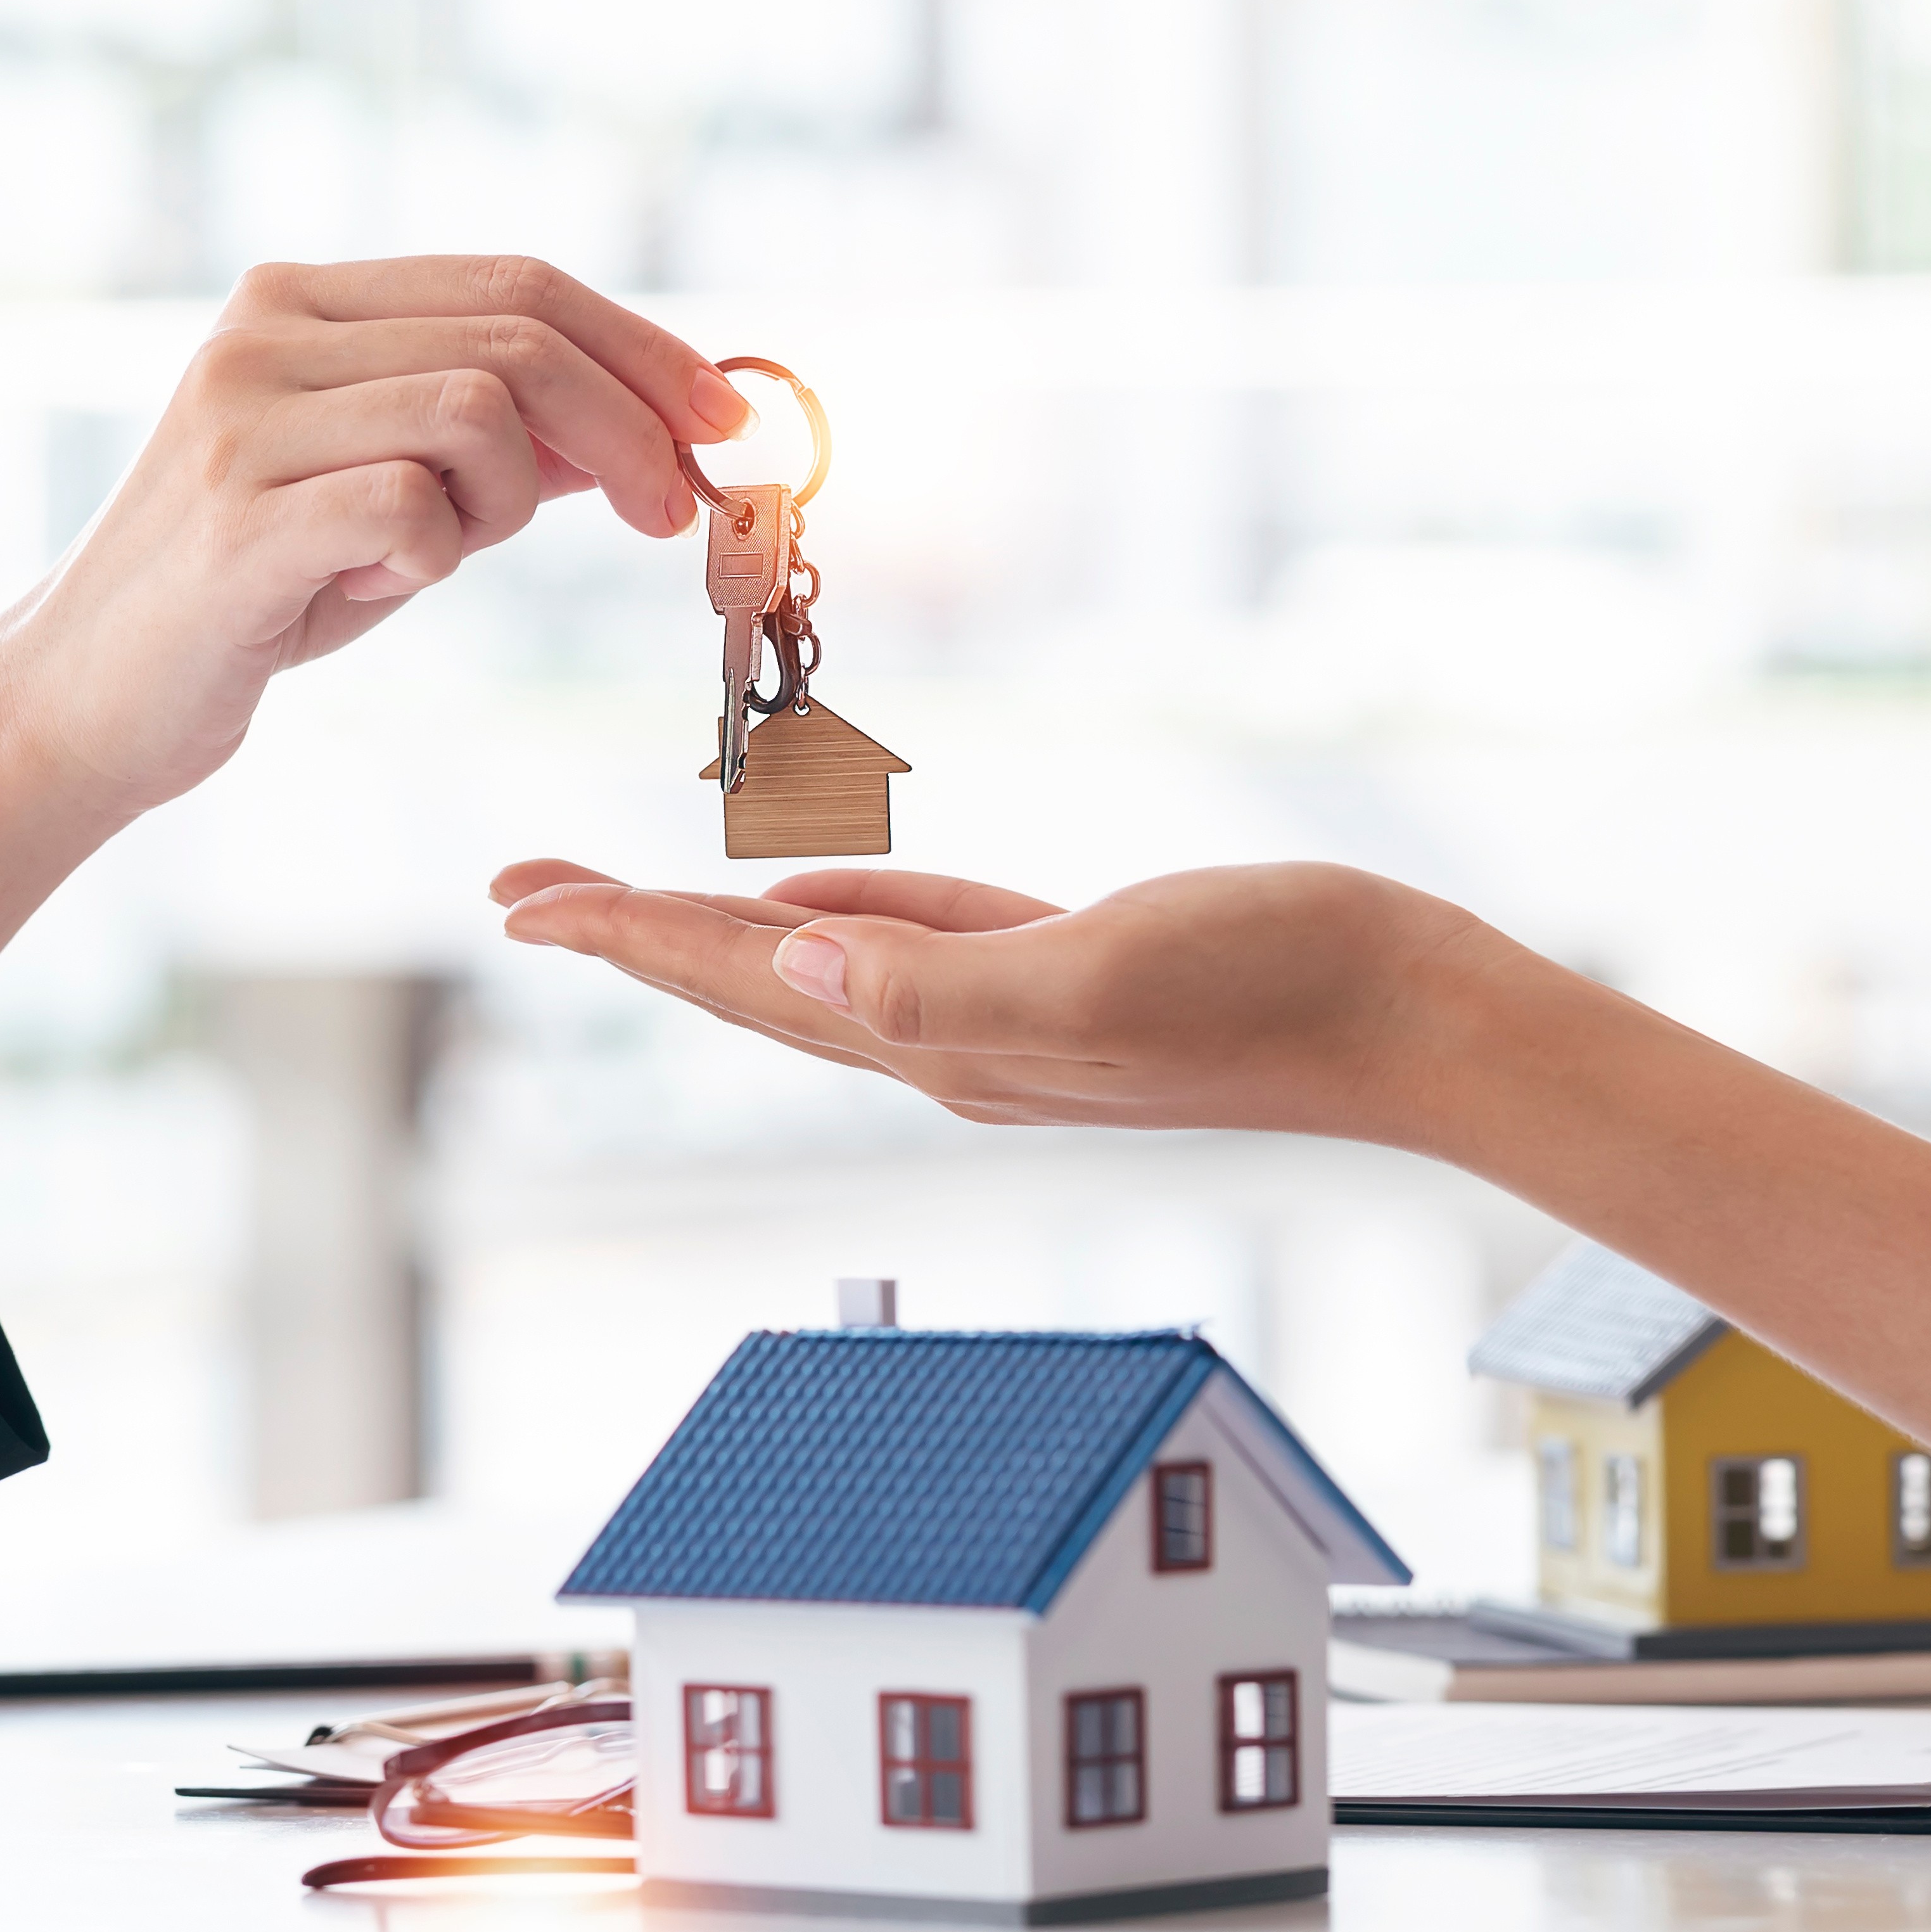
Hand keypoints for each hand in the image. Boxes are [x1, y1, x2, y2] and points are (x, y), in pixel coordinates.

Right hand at [0, 257, 743, 811]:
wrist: (90, 695)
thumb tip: (652, 417)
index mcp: (300, 300)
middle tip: (673, 514)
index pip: (517, 283)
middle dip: (632, 427)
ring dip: (508, 502)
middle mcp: (263, 333)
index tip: (723, 421)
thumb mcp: (392, 492)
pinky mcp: (239, 516)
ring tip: (440, 555)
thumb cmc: (258, 592)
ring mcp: (243, 417)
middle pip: (520, 336)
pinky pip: (415, 506)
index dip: (643, 347)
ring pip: (479, 411)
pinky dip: (435, 555)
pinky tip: (377, 584)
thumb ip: (501, 441)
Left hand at [486, 859, 1493, 1140]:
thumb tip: (795, 952)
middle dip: (627, 938)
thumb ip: (943, 977)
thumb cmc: (1274, 991)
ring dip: (711, 931)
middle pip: (746, 982)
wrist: (1410, 1017)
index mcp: (941, 1040)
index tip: (521, 901)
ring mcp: (1007, 1013)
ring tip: (620, 903)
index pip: (741, 981)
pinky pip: (912, 940)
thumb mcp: (1096, 976)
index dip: (624, 939)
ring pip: (816, 964)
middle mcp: (952, 1040)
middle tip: (520, 891)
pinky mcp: (1068, 971)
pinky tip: (806, 892)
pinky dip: (840, 911)